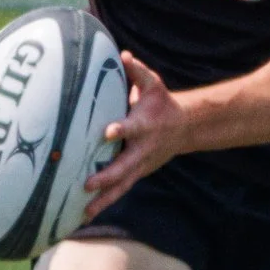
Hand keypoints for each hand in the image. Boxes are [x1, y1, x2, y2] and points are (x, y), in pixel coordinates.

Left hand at [83, 52, 183, 219]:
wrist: (185, 128)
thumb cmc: (162, 103)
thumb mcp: (153, 83)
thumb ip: (137, 71)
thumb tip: (122, 54)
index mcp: (144, 126)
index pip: (131, 128)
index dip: (120, 130)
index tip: (107, 132)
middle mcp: (142, 150)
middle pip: (124, 166)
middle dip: (107, 176)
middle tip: (87, 183)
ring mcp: (140, 165)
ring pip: (122, 185)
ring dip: (104, 200)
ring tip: (84, 211)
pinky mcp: (137, 174)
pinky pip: (120, 191)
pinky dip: (104, 203)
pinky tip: (84, 215)